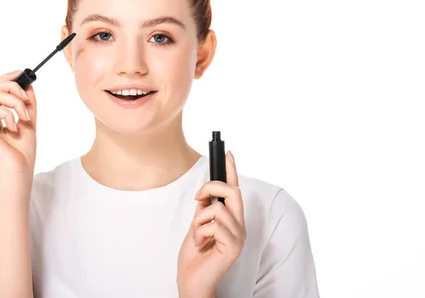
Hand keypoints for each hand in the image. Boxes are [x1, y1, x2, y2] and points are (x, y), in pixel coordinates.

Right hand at [0, 69, 37, 180]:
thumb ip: (26, 103)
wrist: (18, 172)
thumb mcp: (27, 121)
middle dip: (11, 86)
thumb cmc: (22, 153)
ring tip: (25, 117)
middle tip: (26, 99)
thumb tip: (27, 83)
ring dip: (15, 102)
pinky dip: (9, 114)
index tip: (23, 74)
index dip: (7, 77)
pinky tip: (14, 129)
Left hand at [177, 151, 245, 296]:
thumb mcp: (197, 225)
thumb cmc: (194, 255)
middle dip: (210, 188)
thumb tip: (205, 191)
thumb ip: (204, 209)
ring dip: (200, 220)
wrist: (191, 280)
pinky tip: (200, 244)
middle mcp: (239, 226)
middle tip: (197, 199)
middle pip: (232, 192)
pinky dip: (201, 232)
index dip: (231, 170)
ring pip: (218, 209)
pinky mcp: (234, 247)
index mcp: (231, 219)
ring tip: (198, 235)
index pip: (234, 189)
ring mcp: (239, 236)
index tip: (227, 153)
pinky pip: (215, 225)